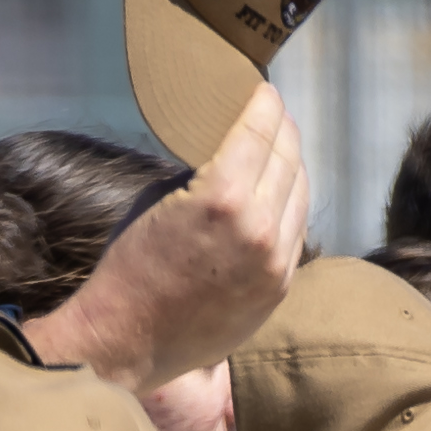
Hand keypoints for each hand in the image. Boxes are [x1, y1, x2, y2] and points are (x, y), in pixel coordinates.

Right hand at [24, 83, 306, 389]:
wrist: (129, 340)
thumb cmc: (129, 266)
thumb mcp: (157, 202)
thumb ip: (199, 174)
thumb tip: (225, 151)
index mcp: (222, 198)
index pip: (260, 131)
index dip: (265, 103)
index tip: (264, 90)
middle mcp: (259, 227)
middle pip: (289, 157)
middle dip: (283, 128)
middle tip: (274, 114)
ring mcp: (275, 262)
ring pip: (301, 193)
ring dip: (292, 165)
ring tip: (281, 150)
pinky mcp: (279, 287)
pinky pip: (297, 232)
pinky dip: (290, 205)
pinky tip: (279, 195)